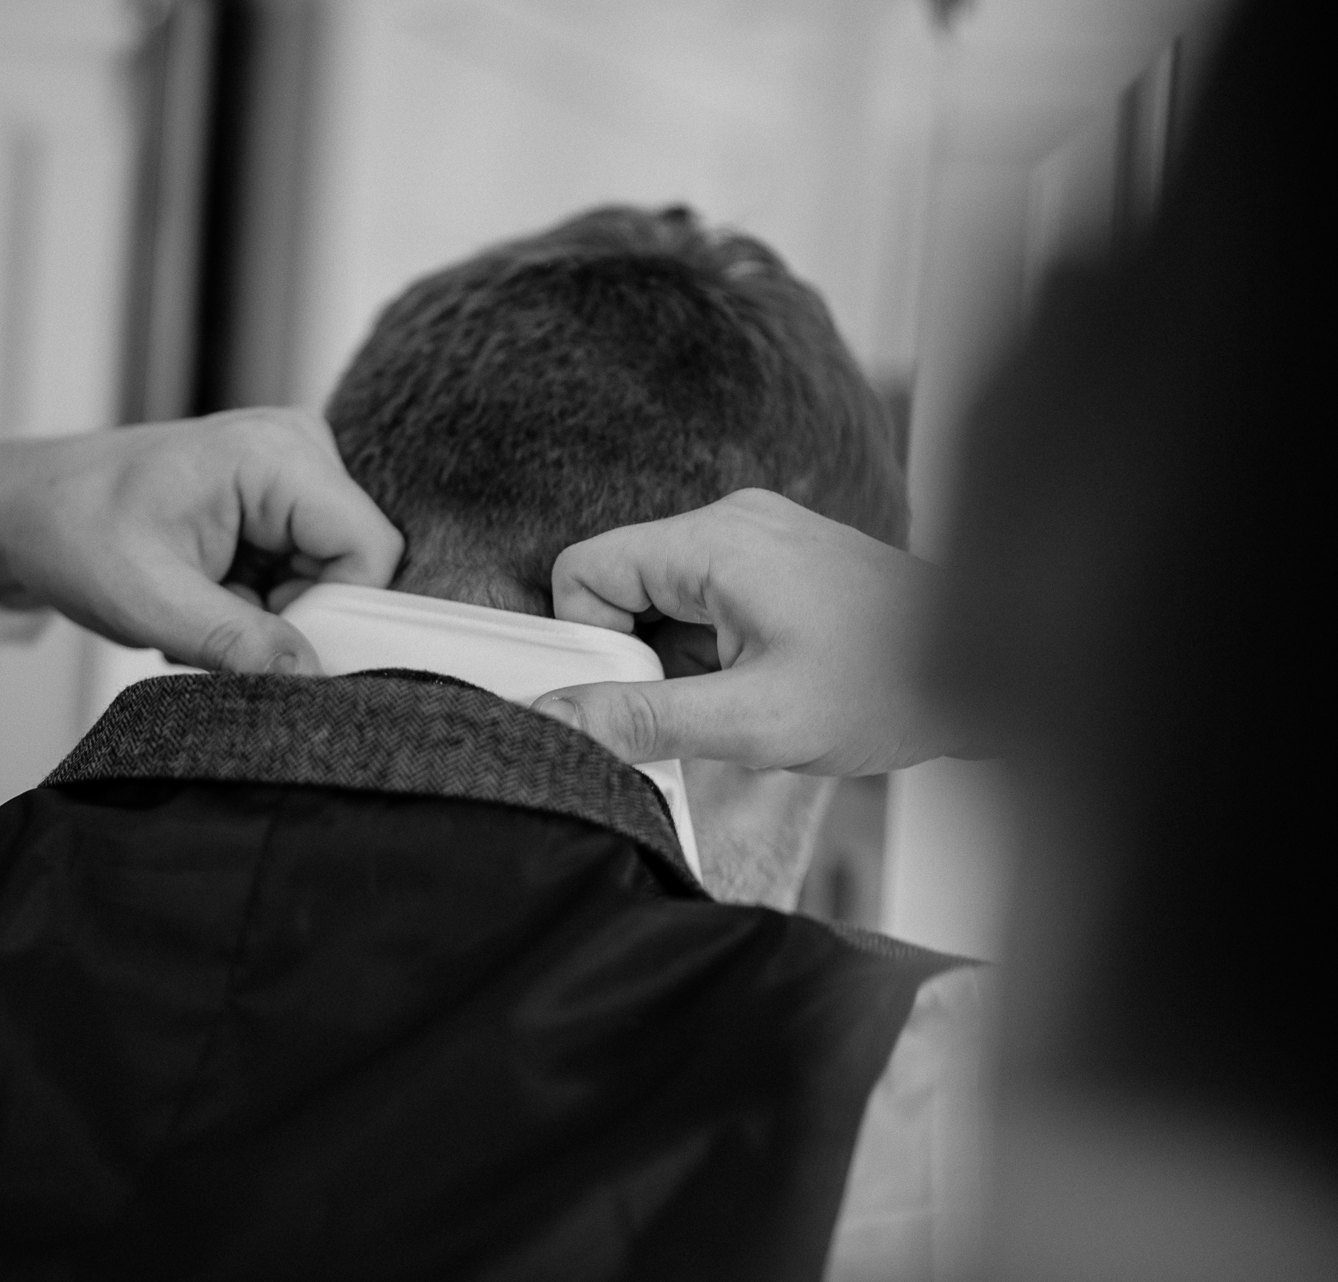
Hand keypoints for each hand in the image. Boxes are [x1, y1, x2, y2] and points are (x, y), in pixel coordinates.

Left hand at [0, 409, 403, 673]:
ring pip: (331, 576)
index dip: (337, 613)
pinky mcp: (279, 498)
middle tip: (217, 624)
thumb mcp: (149, 599)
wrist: (25, 510)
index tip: (270, 646)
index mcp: (276, 452)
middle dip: (296, 614)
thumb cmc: (72, 530)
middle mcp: (297, 448)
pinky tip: (209, 594)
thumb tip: (308, 675)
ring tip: (204, 605)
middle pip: (355, 565)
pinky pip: (305, 571)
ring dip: (272, 612)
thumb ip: (234, 641)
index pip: (370, 550)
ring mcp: (290, 470)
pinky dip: (260, 600)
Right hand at [533, 489, 959, 774]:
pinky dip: (711, 649)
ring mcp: (758, 537)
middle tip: (695, 708)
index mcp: (715, 542)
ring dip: (679, 659)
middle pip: (622, 582)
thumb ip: (645, 718)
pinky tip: (761, 682)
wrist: (987, 670)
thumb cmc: (884, 688)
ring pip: (663, 597)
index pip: (585, 570)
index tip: (632, 698)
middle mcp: (731, 522)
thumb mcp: (753, 721)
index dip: (589, 641)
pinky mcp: (777, 561)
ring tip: (742, 697)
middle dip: (638, 655)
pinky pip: (704, 601)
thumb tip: (557, 720)